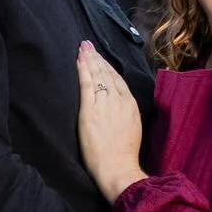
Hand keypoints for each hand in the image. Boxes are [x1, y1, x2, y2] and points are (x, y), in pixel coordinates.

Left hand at [77, 43, 146, 200]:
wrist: (118, 167)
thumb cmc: (124, 155)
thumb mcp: (132, 129)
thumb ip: (125, 115)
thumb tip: (119, 108)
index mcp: (130, 106)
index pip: (118, 80)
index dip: (108, 67)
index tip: (101, 57)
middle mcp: (119, 101)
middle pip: (107, 74)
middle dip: (98, 58)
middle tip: (88, 44)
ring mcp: (105, 104)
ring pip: (97, 76)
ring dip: (89, 59)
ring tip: (83, 47)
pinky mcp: (90, 110)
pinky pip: (87, 84)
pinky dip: (83, 69)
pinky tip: (78, 59)